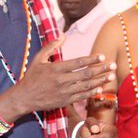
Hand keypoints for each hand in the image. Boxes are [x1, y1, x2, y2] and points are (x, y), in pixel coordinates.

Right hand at [0, 39, 115, 120]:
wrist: (24, 97)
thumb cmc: (31, 77)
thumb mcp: (38, 59)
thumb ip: (51, 46)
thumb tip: (63, 36)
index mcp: (56, 68)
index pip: (78, 62)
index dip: (92, 59)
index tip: (102, 56)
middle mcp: (62, 80)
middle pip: (86, 74)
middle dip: (101, 69)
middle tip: (113, 65)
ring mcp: (64, 92)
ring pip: (86, 85)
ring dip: (100, 81)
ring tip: (111, 76)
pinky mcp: (65, 101)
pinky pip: (81, 96)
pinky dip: (92, 92)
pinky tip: (100, 88)